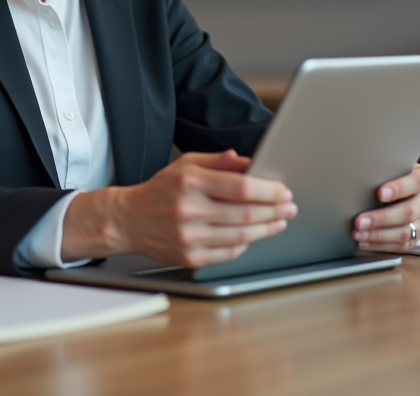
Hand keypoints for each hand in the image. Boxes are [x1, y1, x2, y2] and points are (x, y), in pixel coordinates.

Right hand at [61, 150, 296, 267]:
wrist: (129, 220)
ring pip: (242, 235)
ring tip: (279, 221)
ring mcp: (189, 237)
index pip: (241, 186)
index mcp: (190, 183)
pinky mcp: (190, 257)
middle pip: (246, 213)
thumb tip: (250, 162)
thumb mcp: (186, 164)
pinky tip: (254, 235)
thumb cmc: (160, 190)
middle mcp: (189, 210)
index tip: (284, 191)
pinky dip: (246, 243)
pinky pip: (229, 253)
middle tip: (290, 207)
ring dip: (267, 229)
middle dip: (275, 210)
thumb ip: (219, 161)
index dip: (269, 190)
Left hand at [352, 163, 419, 252]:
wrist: (401, 190)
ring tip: (358, 233)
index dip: (398, 188)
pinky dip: (379, 245)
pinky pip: (401, 246)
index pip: (416, 182)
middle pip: (409, 212)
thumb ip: (384, 174)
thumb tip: (361, 181)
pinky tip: (364, 241)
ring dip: (377, 235)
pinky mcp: (418, 236)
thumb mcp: (392, 169)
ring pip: (405, 233)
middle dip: (381, 218)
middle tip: (359, 221)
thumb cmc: (392, 177)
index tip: (380, 193)